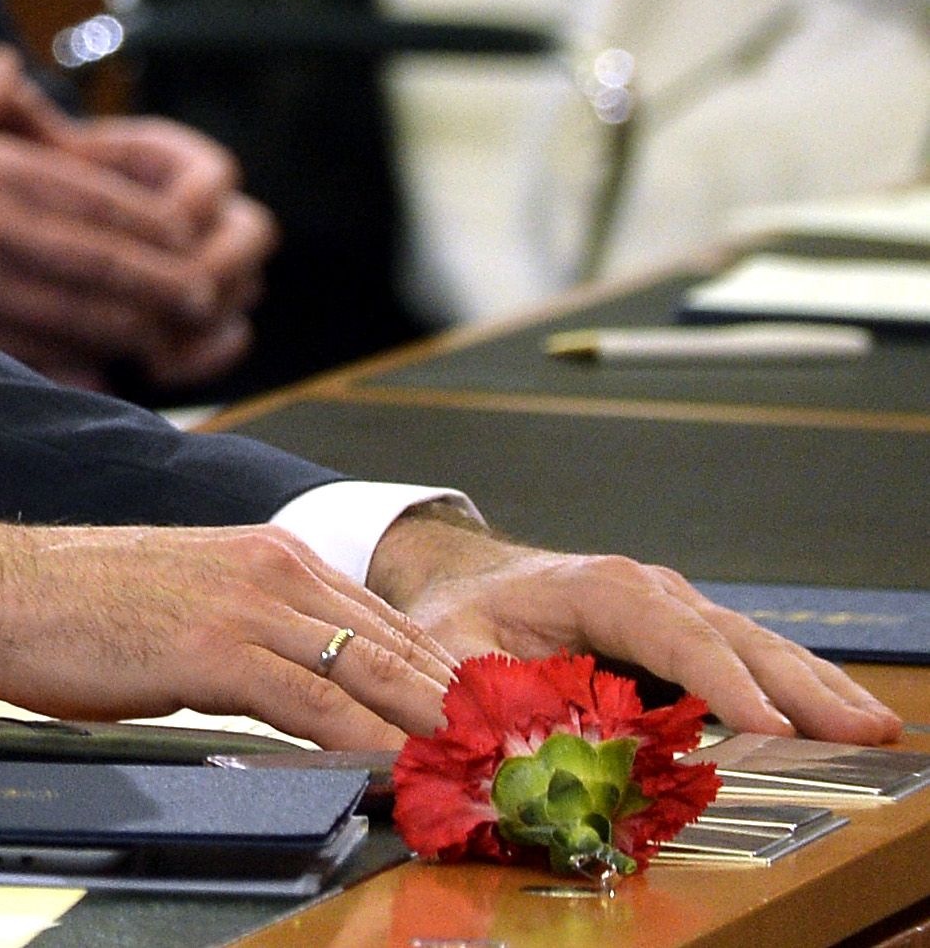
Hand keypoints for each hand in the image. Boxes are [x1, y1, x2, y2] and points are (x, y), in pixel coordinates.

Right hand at [0, 50, 275, 388]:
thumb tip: (7, 69)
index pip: (98, 197)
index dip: (153, 219)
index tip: (188, 232)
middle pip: (107, 260)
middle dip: (163, 281)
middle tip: (206, 294)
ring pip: (85, 314)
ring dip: (138, 327)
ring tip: (174, 335)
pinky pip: (38, 356)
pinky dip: (82, 365)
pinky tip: (110, 369)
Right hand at [0, 515, 462, 748]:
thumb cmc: (72, 606)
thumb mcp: (184, 605)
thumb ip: (254, 637)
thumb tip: (306, 694)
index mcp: (270, 554)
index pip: (389, 623)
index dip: (448, 681)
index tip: (493, 728)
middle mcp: (273, 566)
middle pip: (401, 646)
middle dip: (464, 709)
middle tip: (518, 759)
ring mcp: (246, 603)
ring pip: (373, 673)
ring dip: (434, 730)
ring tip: (483, 774)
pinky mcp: (215, 648)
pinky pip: (315, 702)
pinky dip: (366, 740)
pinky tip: (397, 770)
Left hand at [367, 508, 904, 743]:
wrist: (468, 576)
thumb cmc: (460, 611)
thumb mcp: (447, 648)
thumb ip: (472, 692)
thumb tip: (505, 746)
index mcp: (599, 588)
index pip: (672, 634)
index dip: (721, 682)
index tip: (768, 727)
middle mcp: (652, 592)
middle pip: (734, 639)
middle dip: (799, 688)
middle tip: (860, 733)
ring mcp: (678, 610)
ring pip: (757, 646)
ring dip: (816, 688)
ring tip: (874, 727)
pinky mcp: (690, 635)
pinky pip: (752, 659)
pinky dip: (801, 687)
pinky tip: (844, 717)